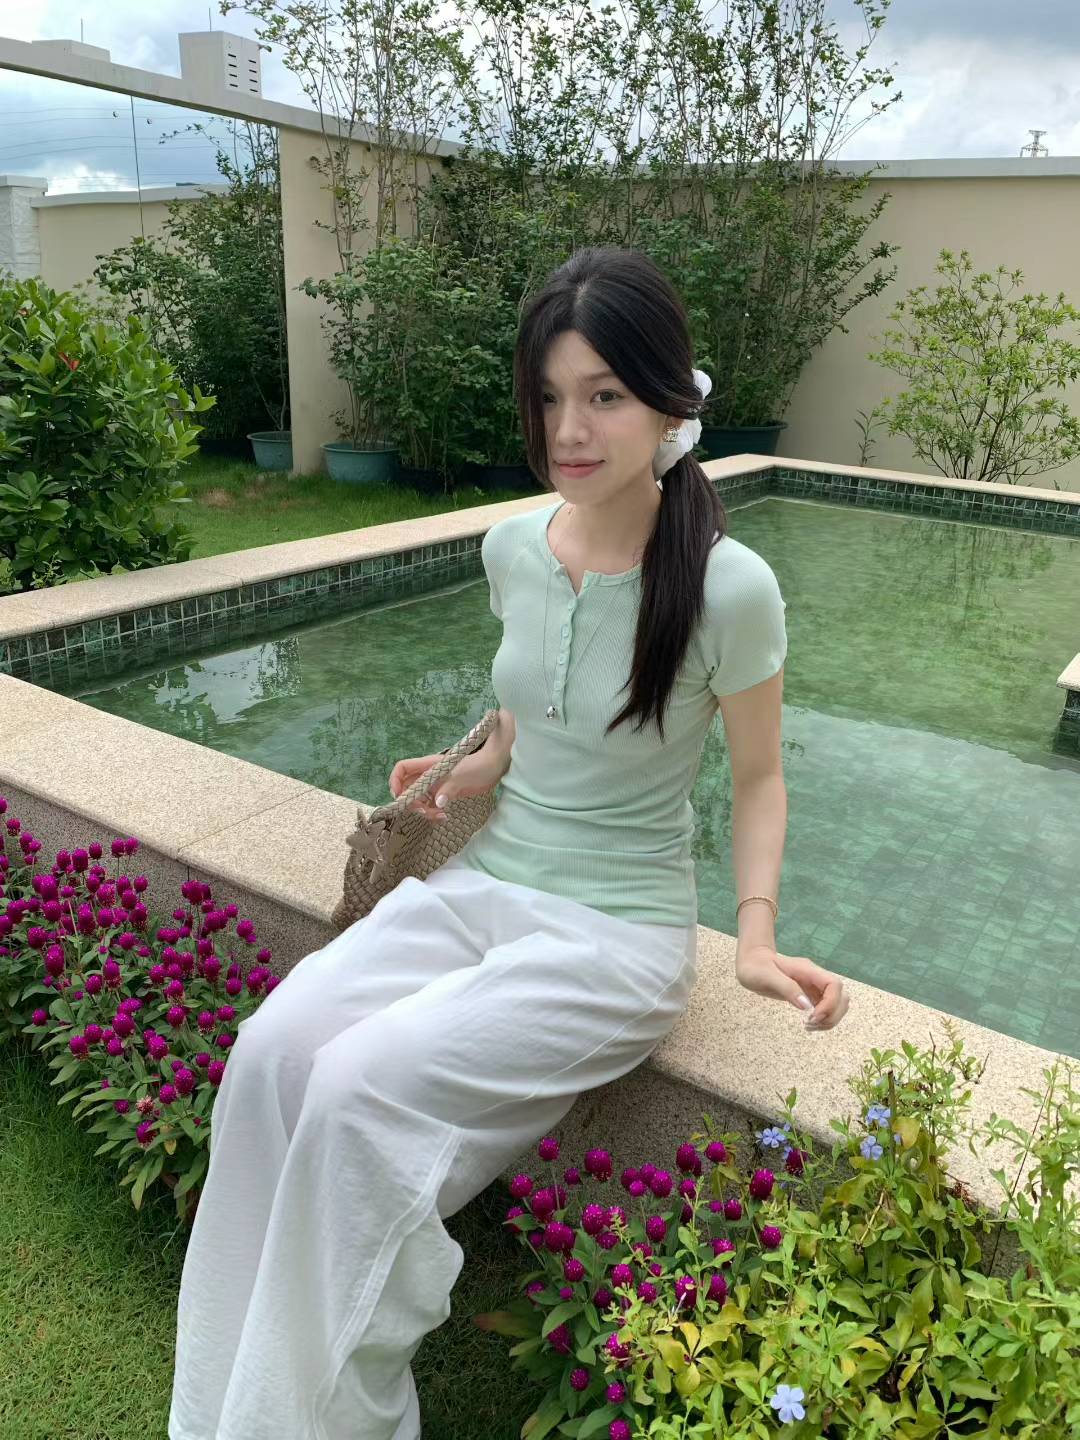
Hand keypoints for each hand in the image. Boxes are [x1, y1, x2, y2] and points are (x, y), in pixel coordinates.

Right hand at [388, 744, 509, 823]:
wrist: (494, 767)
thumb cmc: (478, 766)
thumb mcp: (462, 776)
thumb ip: (448, 789)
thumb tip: (437, 803)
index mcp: (428, 765)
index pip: (402, 769)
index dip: (395, 781)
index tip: (399, 796)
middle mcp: (428, 775)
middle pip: (407, 789)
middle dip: (410, 803)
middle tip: (424, 812)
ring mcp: (436, 785)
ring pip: (419, 800)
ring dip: (423, 811)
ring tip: (438, 816)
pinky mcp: (444, 794)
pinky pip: (431, 806)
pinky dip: (433, 813)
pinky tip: (443, 817)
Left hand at [735, 944, 849, 1030]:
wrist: (752, 962)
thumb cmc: (756, 967)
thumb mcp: (767, 976)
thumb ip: (787, 988)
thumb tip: (806, 1006)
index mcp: (808, 970)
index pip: (834, 985)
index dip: (831, 1003)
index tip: (813, 1016)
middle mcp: (815, 978)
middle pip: (841, 997)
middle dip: (831, 1015)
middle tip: (810, 1023)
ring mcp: (814, 987)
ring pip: (837, 1004)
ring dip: (829, 1019)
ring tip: (809, 1026)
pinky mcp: (810, 995)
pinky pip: (826, 1009)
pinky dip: (823, 1020)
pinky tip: (808, 1024)